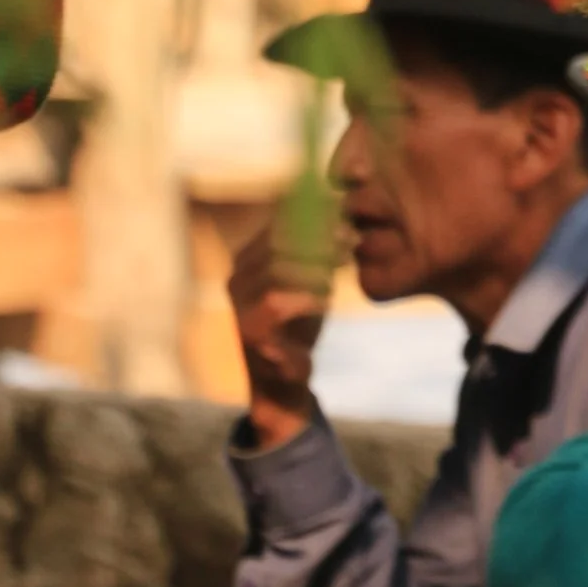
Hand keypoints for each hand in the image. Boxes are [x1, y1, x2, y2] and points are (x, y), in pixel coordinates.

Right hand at [231, 221, 332, 441]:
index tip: (346, 221)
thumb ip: (316, 245)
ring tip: (338, 273)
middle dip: (319, 237)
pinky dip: (306, 298)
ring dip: (315, 267)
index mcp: (248, 258)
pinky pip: (277, 302)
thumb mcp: (309, 277)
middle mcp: (237, 277)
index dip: (315, 215)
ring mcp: (240, 305)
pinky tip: (325, 301)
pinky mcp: (249, 332)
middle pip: (279, 240)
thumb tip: (340, 205)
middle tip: (350, 240)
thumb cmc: (299, 323)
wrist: (284, 382)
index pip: (279, 221)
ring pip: (278, 268)